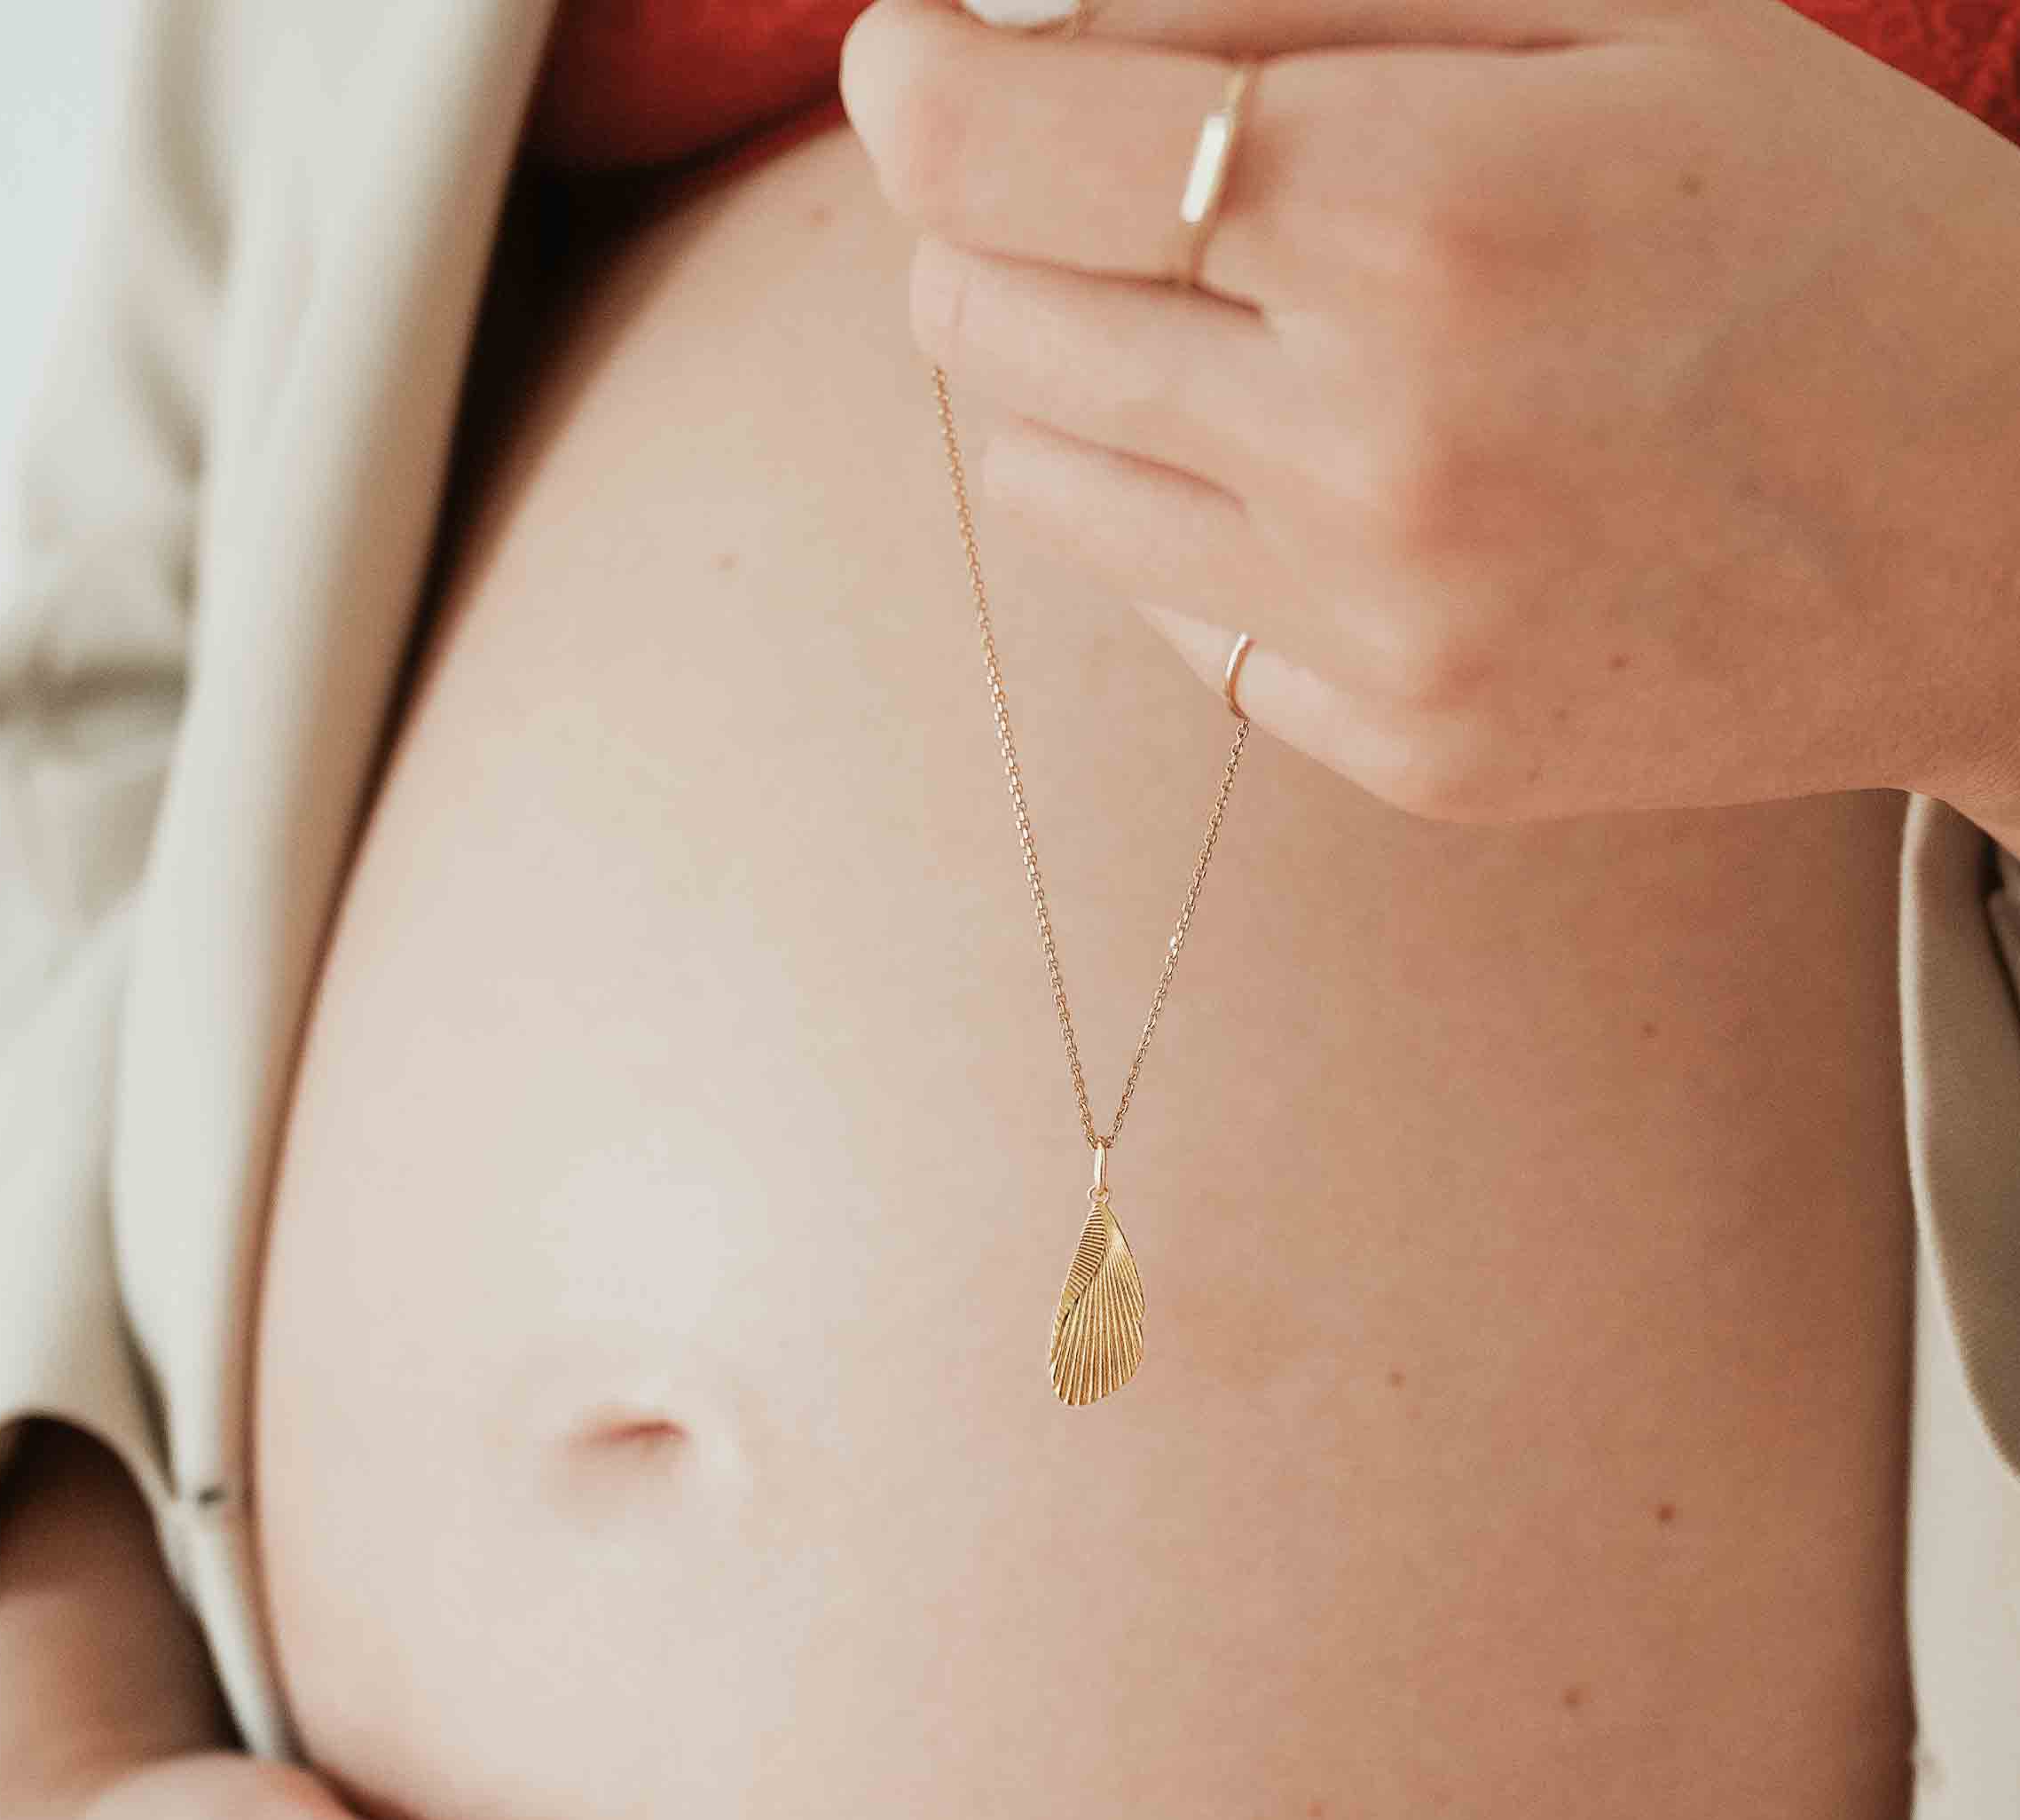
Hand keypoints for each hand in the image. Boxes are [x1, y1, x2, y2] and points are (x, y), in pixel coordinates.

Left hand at [841, 0, 2019, 825]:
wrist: (2011, 534)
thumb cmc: (1833, 233)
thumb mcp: (1616, 18)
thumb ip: (1294, 6)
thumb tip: (1019, 40)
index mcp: (1423, 215)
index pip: (999, 161)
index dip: (911, 91)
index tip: (907, 63)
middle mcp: (1369, 450)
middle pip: (981, 329)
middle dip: (992, 232)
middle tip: (1091, 185)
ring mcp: (1378, 631)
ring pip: (1046, 482)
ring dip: (1078, 381)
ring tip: (1239, 328)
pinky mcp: (1396, 749)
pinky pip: (1173, 616)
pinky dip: (1197, 523)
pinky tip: (1337, 473)